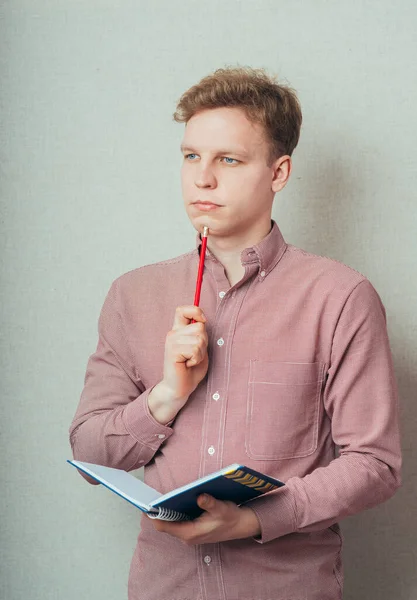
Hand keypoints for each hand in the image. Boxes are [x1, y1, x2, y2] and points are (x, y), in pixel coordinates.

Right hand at [148, 306, 208, 423]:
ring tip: (191, 361)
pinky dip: (196, 359)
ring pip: (199, 339)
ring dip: (200, 353)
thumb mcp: (199, 347)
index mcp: (178, 330)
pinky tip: (187, 364)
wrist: (179, 388)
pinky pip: (194, 349)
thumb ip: (199, 334)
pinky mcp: (172, 351)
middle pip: (199, 327)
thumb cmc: (191, 369)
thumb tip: (202, 321)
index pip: (183, 310)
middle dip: (204, 342)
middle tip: (195, 355)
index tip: (202, 322)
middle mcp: (172, 333)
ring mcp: (171, 342)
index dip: (195, 311)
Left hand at [148, 494, 261, 544]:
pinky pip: (176, 522)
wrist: (241, 525)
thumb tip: (200, 496)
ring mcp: (189, 533)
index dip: (153, 516)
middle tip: (147, 496)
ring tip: (155, 496)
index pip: (164, 526)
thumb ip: (210, 503)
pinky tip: (170, 500)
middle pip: (164, 525)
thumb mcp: (222, 508)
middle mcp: (187, 535)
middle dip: (156, 511)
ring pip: (170, 523)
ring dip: (163, 511)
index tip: (146, 504)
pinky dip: (171, 512)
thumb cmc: (230, 517)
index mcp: (191, 532)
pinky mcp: (192, 529)